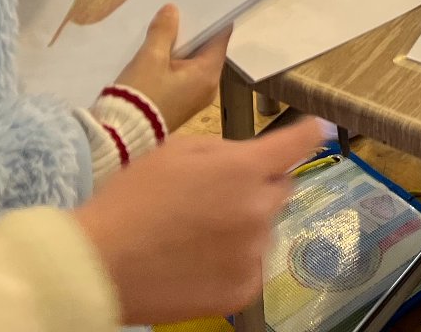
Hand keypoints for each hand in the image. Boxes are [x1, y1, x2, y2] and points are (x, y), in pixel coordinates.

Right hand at [73, 117, 322, 323]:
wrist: (101, 264)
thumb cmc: (131, 199)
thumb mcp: (175, 151)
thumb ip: (222, 151)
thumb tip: (250, 158)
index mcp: (242, 169)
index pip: (295, 145)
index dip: (308, 134)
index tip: (319, 129)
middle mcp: (258, 210)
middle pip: (281, 188)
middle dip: (261, 185)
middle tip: (219, 195)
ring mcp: (252, 254)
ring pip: (265, 229)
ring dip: (245, 225)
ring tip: (198, 234)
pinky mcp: (242, 290)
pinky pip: (252, 266)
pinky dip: (235, 262)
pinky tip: (200, 261)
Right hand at [114, 7, 231, 131]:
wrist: (121, 135)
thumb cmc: (142, 93)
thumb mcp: (151, 57)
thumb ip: (164, 31)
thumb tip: (172, 10)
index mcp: (209, 74)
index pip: (221, 38)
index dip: (212, 19)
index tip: (201, 3)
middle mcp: (209, 87)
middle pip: (208, 50)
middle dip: (194, 32)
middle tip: (180, 10)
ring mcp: (196, 98)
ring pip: (195, 63)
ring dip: (183, 47)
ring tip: (168, 27)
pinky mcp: (182, 104)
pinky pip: (185, 76)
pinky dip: (177, 63)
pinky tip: (161, 51)